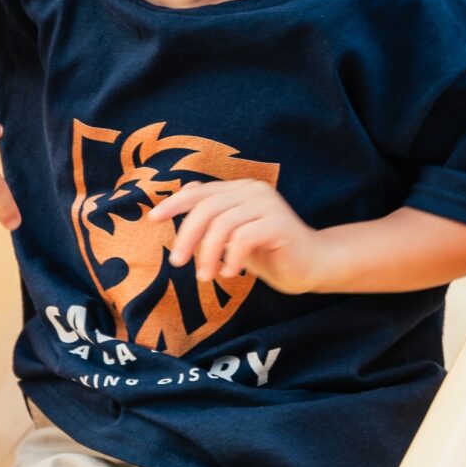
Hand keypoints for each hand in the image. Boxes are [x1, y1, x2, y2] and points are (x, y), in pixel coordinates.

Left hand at [147, 179, 330, 295]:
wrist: (312, 265)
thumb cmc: (269, 252)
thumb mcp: (233, 236)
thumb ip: (212, 219)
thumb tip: (181, 198)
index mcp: (240, 190)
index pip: (199, 192)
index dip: (174, 204)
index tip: (153, 220)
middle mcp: (253, 191)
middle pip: (206, 208)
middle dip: (186, 236)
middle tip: (178, 262)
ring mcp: (268, 205)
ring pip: (222, 224)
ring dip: (208, 253)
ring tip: (206, 276)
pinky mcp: (279, 224)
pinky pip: (244, 238)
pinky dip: (232, 258)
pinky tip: (231, 274)